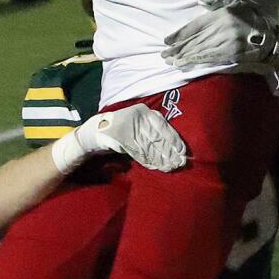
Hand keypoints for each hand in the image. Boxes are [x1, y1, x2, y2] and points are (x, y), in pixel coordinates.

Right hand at [57, 104, 186, 172]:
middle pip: (157, 137)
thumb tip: (175, 148)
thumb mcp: (139, 128)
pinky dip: (147, 160)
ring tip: (170, 167)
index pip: (163, 126)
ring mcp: (127, 126)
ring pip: (149, 146)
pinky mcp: (119, 138)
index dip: (174, 140)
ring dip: (160, 158)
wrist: (95, 132)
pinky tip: (155, 166)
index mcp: (144, 112)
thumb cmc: (121, 130)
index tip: (183, 151)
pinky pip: (137, 151)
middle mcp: (137, 116)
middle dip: (169, 152)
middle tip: (179, 163)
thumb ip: (153, 134)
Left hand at [162, 0, 278, 68]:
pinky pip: (211, 58)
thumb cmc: (252, 19)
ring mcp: (228, 42)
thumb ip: (218, 4)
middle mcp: (223, 27)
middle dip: (178, 48)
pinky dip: (197, 62)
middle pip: (195, 39)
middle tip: (164, 55)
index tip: (167, 41)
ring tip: (171, 61)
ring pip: (200, 50)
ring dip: (184, 57)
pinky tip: (186, 65)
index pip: (195, 26)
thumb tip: (201, 3)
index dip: (180, 34)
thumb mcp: (237, 5)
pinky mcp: (232, 54)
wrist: (271, 37)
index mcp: (222, 14)